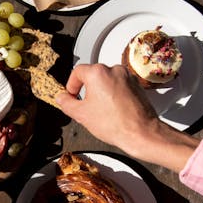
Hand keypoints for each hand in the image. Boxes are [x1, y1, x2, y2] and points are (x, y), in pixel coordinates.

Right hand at [55, 64, 197, 170]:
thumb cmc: (114, 123)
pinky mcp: (137, 85)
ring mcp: (127, 77)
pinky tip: (113, 111)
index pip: (77, 72)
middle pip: (93, 75)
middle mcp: (114, 70)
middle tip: (85, 106)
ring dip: (101, 92)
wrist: (140, 132)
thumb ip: (67, 103)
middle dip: (87, 90)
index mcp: (98, 73)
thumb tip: (62, 98)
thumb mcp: (81, 115)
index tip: (71, 96)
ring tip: (101, 111)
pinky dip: (113, 95)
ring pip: (107, 81)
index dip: (71, 85)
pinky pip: (119, 86)